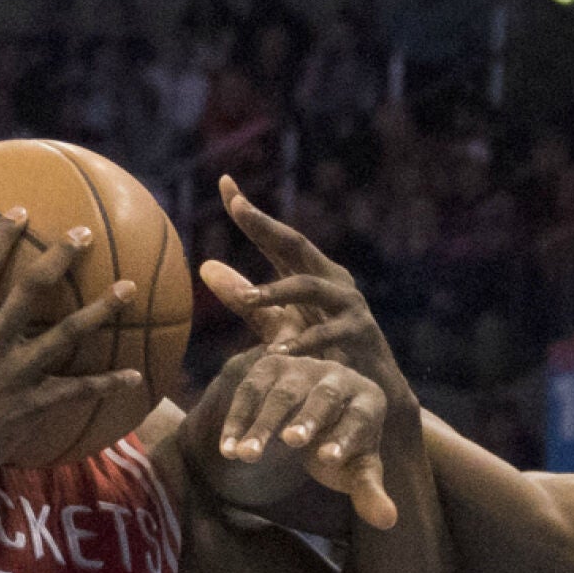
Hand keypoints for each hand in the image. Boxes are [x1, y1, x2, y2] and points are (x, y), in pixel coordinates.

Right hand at [0, 208, 142, 483]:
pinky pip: (77, 392)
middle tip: (85, 234)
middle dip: (59, 258)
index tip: (20, 211)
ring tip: (129, 289)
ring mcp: (15, 375)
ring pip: (66, 335)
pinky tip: (137, 376)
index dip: (1, 238)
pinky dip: (108, 384)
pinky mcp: (32, 406)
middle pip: (32, 291)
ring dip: (101, 311)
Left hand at [199, 176, 409, 405]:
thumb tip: (204, 267)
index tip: (225, 182)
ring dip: (276, 291)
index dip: (251, 214)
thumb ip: (244, 297)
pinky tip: (277, 351)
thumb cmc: (320, 351)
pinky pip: (328, 333)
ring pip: (310, 286)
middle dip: (267, 226)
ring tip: (247, 299)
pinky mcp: (360, 332)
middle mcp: (331, 279)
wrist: (368, 389)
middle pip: (297, 244)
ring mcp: (349, 303)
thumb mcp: (276, 322)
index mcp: (309, 273)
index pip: (276, 238)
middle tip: (239, 209)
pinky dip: (302, 342)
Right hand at [217, 352, 397, 529]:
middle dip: (308, 418)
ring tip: (246, 456)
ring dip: (263, 423)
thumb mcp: (356, 470)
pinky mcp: (269, 368)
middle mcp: (337, 377)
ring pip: (282, 394)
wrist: (313, 417)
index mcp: (367, 400)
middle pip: (324, 397)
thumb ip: (369, 493)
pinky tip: (227, 451)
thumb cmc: (339, 448)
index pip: (360, 418)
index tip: (328, 459)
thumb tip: (388, 522)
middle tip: (292, 442)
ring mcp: (302, 369)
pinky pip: (250, 392)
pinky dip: (237, 420)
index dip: (345, 437)